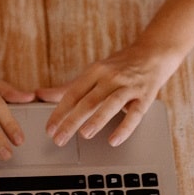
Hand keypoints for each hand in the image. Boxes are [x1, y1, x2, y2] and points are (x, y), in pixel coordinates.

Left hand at [36, 41, 182, 147]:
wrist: (153, 54)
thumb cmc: (119, 66)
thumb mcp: (93, 72)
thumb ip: (68, 88)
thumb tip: (40, 95)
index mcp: (95, 71)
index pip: (73, 93)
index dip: (59, 111)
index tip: (49, 129)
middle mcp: (110, 77)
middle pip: (88, 100)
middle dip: (72, 120)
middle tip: (59, 138)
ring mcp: (128, 86)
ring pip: (110, 103)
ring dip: (97, 119)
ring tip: (84, 135)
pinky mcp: (144, 96)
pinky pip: (135, 114)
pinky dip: (124, 127)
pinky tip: (114, 140)